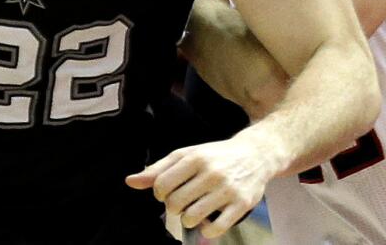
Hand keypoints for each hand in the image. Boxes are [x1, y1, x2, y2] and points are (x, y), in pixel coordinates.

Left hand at [125, 137, 275, 238]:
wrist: (256, 154)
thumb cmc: (216, 156)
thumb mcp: (187, 155)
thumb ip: (159, 169)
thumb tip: (130, 181)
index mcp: (195, 158)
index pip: (161, 185)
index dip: (160, 193)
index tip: (169, 192)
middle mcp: (211, 173)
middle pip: (175, 203)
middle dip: (174, 207)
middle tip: (183, 201)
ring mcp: (227, 189)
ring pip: (192, 217)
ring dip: (188, 219)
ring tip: (194, 210)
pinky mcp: (241, 204)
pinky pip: (215, 228)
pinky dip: (206, 230)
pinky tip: (208, 219)